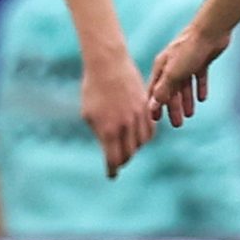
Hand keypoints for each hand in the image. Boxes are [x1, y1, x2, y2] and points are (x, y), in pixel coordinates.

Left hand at [82, 48, 156, 176]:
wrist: (108, 64)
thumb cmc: (93, 89)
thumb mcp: (89, 114)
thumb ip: (99, 133)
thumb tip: (108, 148)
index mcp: (108, 130)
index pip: (114, 159)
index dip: (112, 170)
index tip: (111, 175)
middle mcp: (125, 126)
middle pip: (129, 154)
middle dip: (122, 160)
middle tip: (117, 162)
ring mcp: (137, 116)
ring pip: (142, 143)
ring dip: (134, 148)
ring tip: (127, 147)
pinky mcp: (145, 106)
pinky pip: (150, 129)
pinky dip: (144, 136)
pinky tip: (137, 135)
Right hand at [146, 25, 229, 127]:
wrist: (210, 31)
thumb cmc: (189, 51)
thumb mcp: (173, 74)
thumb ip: (163, 91)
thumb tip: (152, 106)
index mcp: (162, 67)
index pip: (155, 90)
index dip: (155, 105)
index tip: (155, 120)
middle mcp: (172, 65)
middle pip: (171, 90)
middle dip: (173, 107)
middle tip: (177, 124)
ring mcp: (187, 62)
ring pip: (184, 86)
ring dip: (186, 100)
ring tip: (189, 115)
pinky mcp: (201, 60)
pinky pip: (199, 78)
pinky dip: (199, 88)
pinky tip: (202, 99)